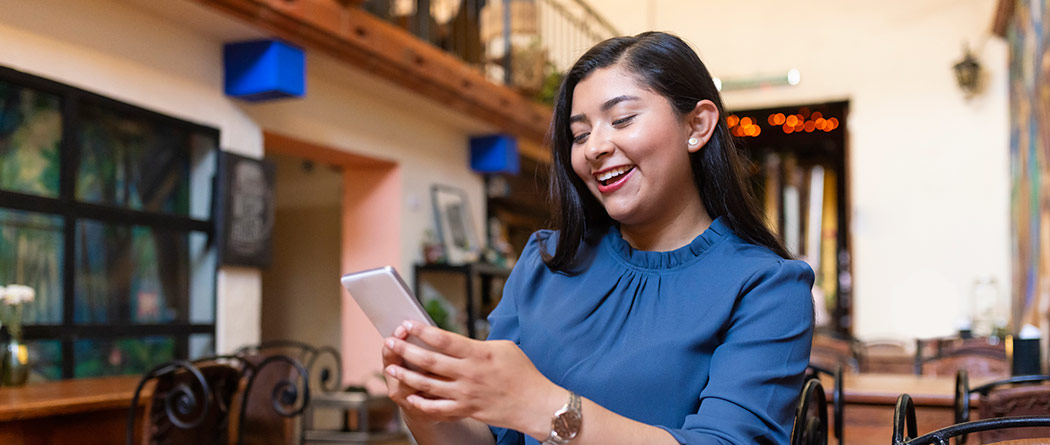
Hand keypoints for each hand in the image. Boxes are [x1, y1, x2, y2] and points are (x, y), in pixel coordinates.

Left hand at [382, 321, 564, 437]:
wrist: (535, 404)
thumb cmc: (523, 372)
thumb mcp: (503, 348)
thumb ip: (477, 344)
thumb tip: (456, 342)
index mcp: (479, 353)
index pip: (443, 339)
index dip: (422, 330)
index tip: (407, 324)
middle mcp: (469, 374)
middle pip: (430, 361)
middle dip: (406, 350)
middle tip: (390, 342)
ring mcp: (466, 394)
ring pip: (428, 384)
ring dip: (406, 375)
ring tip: (391, 367)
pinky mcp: (466, 410)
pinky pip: (437, 408)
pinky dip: (421, 403)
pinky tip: (410, 397)